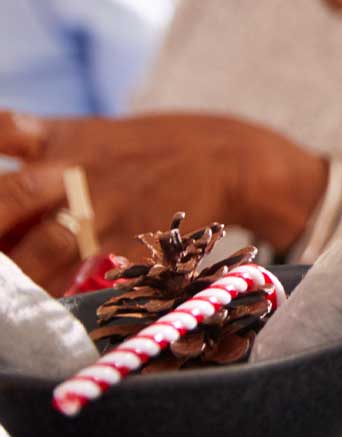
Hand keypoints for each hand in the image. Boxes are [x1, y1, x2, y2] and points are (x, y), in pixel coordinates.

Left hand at [0, 110, 326, 291]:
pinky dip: (56, 291)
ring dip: (14, 269)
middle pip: (12, 195)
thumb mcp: (82, 135)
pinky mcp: (131, 243)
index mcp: (60, 138)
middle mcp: (76, 171)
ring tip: (5, 284)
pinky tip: (38, 304)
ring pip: (45, 245)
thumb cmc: (142, 149)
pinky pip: (85, 276)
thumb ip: (28, 155)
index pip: (1, 131)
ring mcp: (105, 209)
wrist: (224, 158)